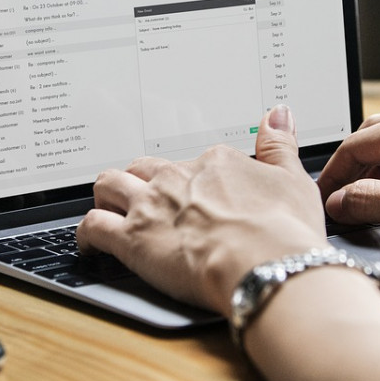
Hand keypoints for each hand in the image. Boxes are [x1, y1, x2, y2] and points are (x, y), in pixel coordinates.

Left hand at [76, 106, 329, 313]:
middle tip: (147, 198)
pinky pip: (93, 226)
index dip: (192, 180)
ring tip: (110, 208)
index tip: (197, 196)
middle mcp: (177, 177)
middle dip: (141, 181)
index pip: (193, 162)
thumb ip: (278, 145)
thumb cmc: (283, 232)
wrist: (266, 266)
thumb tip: (277, 114)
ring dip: (107, 195)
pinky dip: (87, 234)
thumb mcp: (293, 179)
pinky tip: (91, 243)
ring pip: (110, 185)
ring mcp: (151, 206)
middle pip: (144, 168)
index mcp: (215, 163)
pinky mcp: (132, 239)